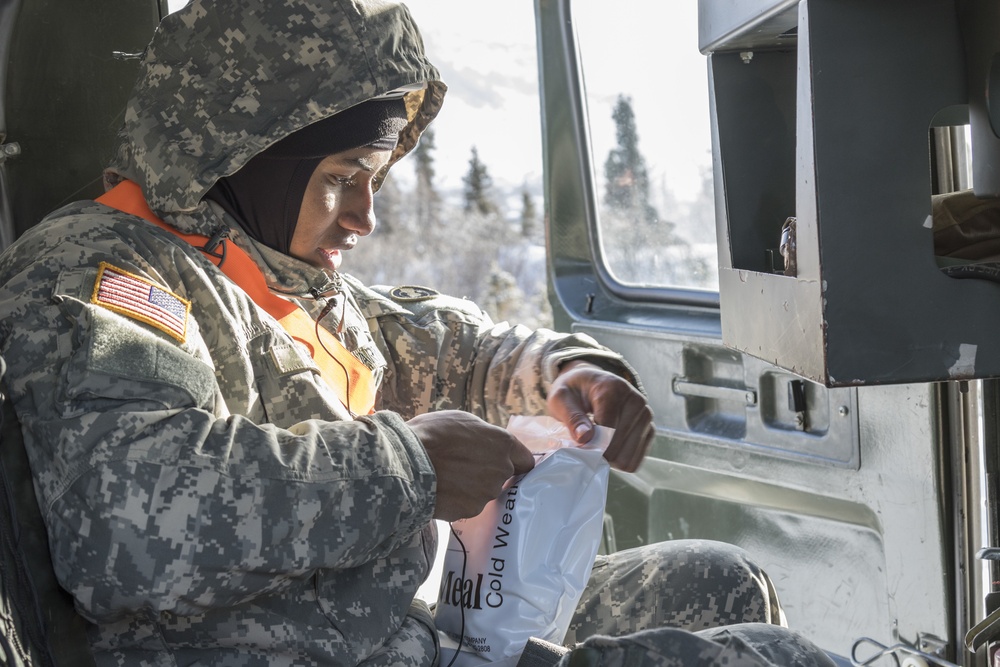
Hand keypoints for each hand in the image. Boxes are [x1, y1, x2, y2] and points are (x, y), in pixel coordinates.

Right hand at [407, 410, 534, 521]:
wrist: (407, 463)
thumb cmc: (432, 433)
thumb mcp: (462, 420)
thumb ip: (483, 435)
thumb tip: (486, 444)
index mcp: (503, 444)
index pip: (525, 461)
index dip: (515, 462)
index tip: (503, 463)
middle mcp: (501, 470)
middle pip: (502, 477)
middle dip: (487, 473)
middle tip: (464, 466)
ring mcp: (486, 493)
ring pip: (483, 492)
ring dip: (470, 488)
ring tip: (447, 477)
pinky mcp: (470, 511)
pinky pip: (466, 505)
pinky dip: (457, 500)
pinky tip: (441, 490)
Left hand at [546, 361, 653, 471]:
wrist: (590, 384)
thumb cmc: (573, 392)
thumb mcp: (561, 399)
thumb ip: (572, 417)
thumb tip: (585, 438)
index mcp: (614, 389)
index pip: (607, 430)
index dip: (589, 445)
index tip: (577, 444)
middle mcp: (636, 401)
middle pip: (617, 448)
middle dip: (598, 452)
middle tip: (584, 445)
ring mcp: (646, 416)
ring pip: (627, 458)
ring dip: (608, 458)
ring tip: (596, 444)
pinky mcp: (650, 430)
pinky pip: (634, 461)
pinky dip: (619, 460)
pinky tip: (608, 446)